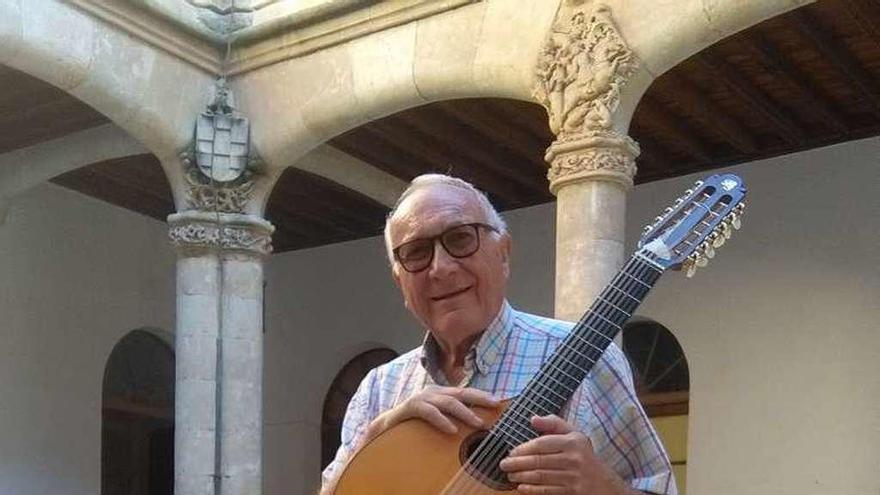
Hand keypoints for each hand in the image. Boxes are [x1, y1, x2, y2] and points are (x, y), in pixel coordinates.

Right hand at [366, 385, 498, 438]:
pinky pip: (429, 413)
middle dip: (480, 398)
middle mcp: (433, 391)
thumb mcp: (436, 417)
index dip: (482, 396)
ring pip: (448, 403)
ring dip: (465, 413)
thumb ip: (452, 416)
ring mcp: (422, 397)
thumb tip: (476, 420)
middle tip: (495, 405)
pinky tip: (452, 430)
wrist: (386, 425)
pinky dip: (442, 421)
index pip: (466, 392)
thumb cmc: (415, 423)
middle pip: (461, 393)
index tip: (499, 401)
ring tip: (478, 423)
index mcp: (441, 392)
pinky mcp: (411, 407)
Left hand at [499, 415, 636, 494]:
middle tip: (504, 465)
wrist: (605, 483)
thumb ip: (554, 423)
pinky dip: (532, 490)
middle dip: (518, 464)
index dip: (524, 448)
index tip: (511, 452)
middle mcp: (574, 458)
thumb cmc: (584, 455)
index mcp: (573, 441)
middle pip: (540, 461)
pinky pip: (548, 490)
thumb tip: (533, 419)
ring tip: (510, 476)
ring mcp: (574, 476)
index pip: (543, 443)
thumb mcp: (574, 435)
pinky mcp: (573, 491)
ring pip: (542, 476)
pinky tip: (522, 488)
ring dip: (522, 477)